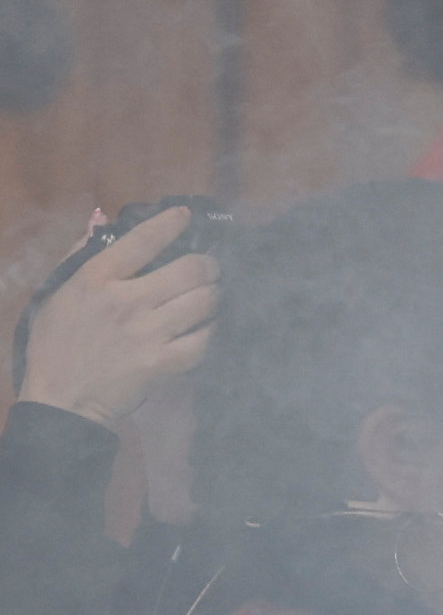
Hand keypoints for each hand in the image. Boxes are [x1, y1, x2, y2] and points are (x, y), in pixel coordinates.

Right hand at [18, 208, 217, 429]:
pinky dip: (212, 330)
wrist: (62, 398)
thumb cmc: (56, 342)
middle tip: (209, 267)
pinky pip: (206, 339)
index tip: (186, 216)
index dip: (170, 223)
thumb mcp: (57, 292)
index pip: (142, 240)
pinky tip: (207, 326)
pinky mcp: (164, 362)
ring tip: (211, 294)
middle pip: (190, 269)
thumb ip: (79, 253)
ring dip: (215, 295)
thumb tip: (101, 219)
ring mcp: (148, 333)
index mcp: (95, 279)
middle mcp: (126, 301)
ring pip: (205, 301)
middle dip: (208, 264)